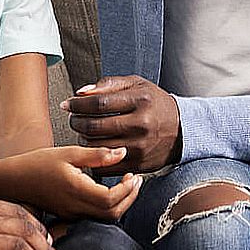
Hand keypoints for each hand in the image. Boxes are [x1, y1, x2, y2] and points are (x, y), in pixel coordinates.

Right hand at [0, 146, 141, 221]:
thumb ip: (97, 155)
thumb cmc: (37, 164)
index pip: (111, 199)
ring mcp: (72, 214)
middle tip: (136, 180)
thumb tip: (123, 153)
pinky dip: (109, 206)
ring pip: (106, 218)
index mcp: (76, 190)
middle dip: (130, 198)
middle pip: (113, 213)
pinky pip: (95, 216)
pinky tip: (110, 191)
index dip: (128, 189)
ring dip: (122, 203)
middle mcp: (75, 207)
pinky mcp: (69, 215)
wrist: (13, 181)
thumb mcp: (68, 153)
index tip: (133, 175)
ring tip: (127, 185)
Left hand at [62, 76, 181, 172]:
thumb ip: (108, 84)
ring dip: (82, 140)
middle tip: (73, 119)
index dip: (77, 104)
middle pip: (95, 126)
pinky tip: (94, 147)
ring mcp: (141, 146)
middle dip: (76, 122)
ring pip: (97, 147)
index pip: (98, 103)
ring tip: (83, 133)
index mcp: (140, 100)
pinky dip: (94, 157)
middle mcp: (142, 124)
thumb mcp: (136, 85)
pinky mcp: (139, 164)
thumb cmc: (153, 103)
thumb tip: (80, 92)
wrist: (182, 128)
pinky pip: (106, 165)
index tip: (67, 105)